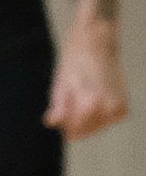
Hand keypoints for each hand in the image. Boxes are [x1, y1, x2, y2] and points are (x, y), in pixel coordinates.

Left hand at [45, 25, 128, 140]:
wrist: (96, 45)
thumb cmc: (74, 62)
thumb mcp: (61, 83)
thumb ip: (58, 106)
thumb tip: (50, 123)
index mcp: (91, 102)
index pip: (75, 130)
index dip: (64, 125)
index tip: (58, 116)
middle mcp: (108, 107)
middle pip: (86, 130)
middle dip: (74, 121)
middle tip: (69, 100)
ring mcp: (118, 109)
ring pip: (97, 127)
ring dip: (86, 118)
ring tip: (81, 96)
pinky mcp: (124, 108)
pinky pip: (107, 120)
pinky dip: (98, 114)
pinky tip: (92, 99)